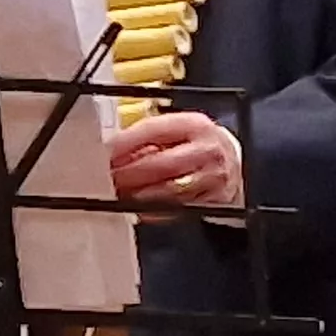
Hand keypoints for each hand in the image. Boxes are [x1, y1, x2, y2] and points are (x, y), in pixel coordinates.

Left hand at [109, 111, 241, 209]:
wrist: (232, 161)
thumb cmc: (196, 144)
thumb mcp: (175, 130)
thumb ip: (145, 138)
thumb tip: (112, 153)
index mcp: (195, 125)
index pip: (153, 130)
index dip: (124, 143)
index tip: (104, 153)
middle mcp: (209, 150)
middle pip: (162, 164)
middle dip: (130, 174)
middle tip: (109, 179)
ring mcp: (216, 178)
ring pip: (171, 191)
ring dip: (140, 196)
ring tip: (121, 194)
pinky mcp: (217, 201)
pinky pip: (180, 209)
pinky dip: (156, 210)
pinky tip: (141, 207)